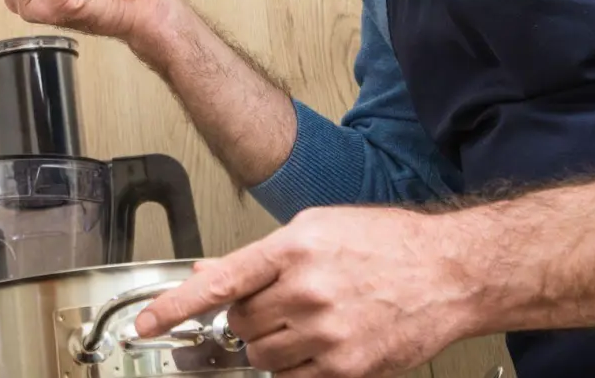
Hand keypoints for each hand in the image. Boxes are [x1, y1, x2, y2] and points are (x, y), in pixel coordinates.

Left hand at [135, 207, 477, 377]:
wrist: (448, 272)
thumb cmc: (387, 244)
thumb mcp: (318, 229)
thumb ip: (261, 256)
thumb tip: (210, 271)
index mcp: (296, 247)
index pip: (220, 281)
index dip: (175, 306)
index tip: (145, 324)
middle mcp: (307, 290)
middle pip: (240, 323)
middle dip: (248, 317)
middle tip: (279, 303)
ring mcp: (327, 332)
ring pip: (261, 355)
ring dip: (269, 345)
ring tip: (305, 321)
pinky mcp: (347, 367)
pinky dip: (292, 367)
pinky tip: (316, 343)